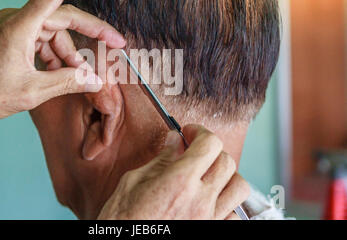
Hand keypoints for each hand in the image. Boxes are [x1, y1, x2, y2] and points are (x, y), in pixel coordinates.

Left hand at [0, 0, 124, 141]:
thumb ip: (68, 82)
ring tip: (78, 76)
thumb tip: (96, 80)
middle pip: (64, 18)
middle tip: (116, 44)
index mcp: (21, 25)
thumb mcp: (32, 91)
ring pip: (53, 33)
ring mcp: (13, 27)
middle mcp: (18, 19)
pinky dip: (53, 55)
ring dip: (69, 54)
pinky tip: (58, 74)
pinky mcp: (9, 36)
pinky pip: (40, 40)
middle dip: (91, 33)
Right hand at [98, 124, 249, 219]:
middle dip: (212, 150)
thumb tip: (174, 141)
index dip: (200, 132)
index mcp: (179, 181)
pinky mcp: (210, 232)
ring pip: (239, 187)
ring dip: (225, 175)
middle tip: (195, 149)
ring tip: (207, 175)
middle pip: (227, 162)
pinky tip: (209, 201)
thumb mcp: (133, 182)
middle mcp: (200, 200)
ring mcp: (209, 219)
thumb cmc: (123, 220)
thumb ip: (160, 160)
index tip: (190, 133)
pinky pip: (234, 215)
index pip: (209, 144)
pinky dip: (227, 203)